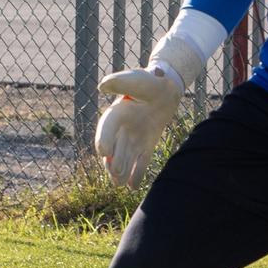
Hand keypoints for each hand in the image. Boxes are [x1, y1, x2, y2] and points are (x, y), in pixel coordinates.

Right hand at [95, 64, 182, 186]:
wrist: (165, 90)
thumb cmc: (150, 82)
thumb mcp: (138, 79)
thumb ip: (122, 82)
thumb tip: (102, 86)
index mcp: (118, 112)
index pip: (107, 126)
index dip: (103, 139)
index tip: (103, 152)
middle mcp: (122, 128)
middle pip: (114, 148)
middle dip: (113, 161)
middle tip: (115, 172)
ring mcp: (134, 138)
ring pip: (125, 158)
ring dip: (122, 171)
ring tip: (120, 183)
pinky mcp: (146, 145)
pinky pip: (141, 162)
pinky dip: (137, 174)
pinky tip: (133, 187)